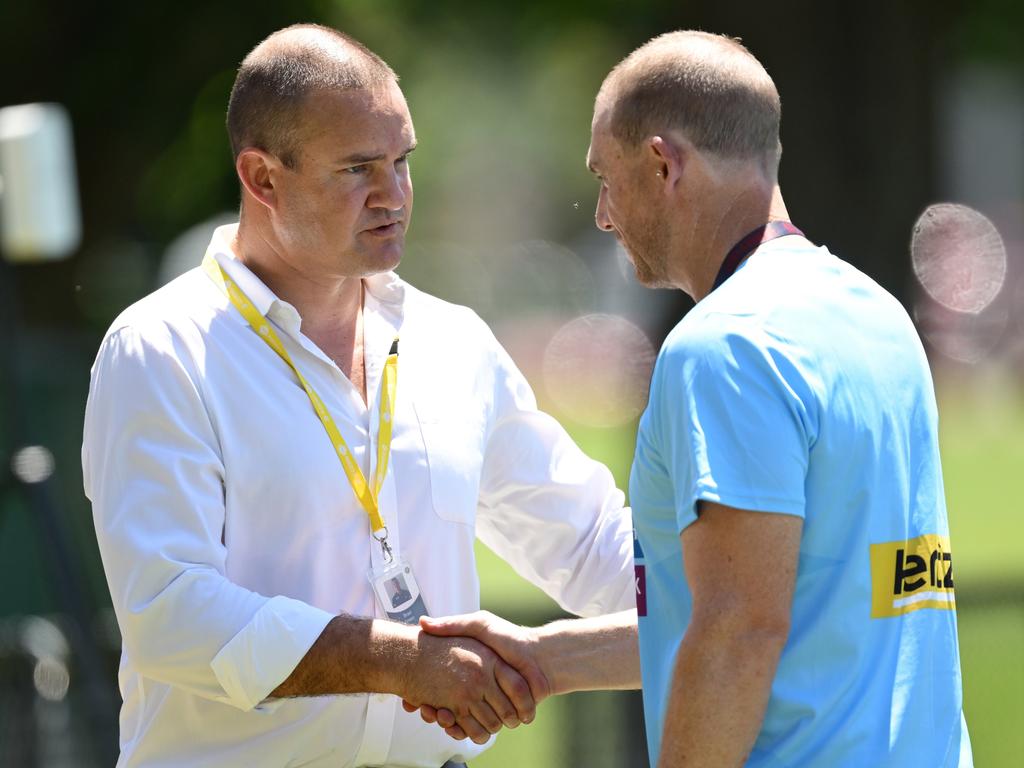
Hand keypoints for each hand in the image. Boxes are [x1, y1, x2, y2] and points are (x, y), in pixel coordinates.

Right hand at [403, 611, 551, 738]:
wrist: (542, 660)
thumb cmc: (512, 639)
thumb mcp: (479, 625)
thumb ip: (454, 625)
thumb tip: (423, 623)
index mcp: (469, 666)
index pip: (435, 681)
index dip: (422, 688)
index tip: (410, 690)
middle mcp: (474, 684)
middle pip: (442, 702)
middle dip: (429, 706)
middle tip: (417, 705)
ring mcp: (483, 700)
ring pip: (453, 716)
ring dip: (442, 718)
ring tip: (432, 713)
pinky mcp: (493, 714)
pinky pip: (470, 727)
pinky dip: (459, 729)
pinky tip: (449, 723)